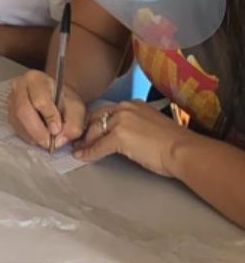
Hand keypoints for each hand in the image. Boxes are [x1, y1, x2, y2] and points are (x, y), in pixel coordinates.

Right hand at [7, 69, 85, 149]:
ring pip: (18, 121)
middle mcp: (19, 86)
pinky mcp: (9, 112)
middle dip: (37, 130)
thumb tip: (59, 141)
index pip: (39, 99)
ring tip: (45, 142)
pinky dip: (28, 136)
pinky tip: (38, 138)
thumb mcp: (76, 108)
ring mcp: (11, 99)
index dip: (48, 116)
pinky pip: (15, 127)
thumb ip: (73, 123)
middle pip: (23, 110)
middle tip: (49, 143)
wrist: (54, 97)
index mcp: (36, 79)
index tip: (57, 130)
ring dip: (32, 135)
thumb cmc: (64, 100)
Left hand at [73, 101, 191, 176]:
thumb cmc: (175, 143)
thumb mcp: (153, 125)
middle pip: (96, 118)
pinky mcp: (119, 137)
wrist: (184, 151)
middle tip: (78, 140)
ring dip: (84, 142)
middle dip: (86, 130)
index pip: (108, 111)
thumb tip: (128, 135)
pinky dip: (88, 153)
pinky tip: (82, 157)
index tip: (90, 129)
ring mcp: (121, 121)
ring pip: (95, 131)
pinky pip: (98, 146)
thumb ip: (137, 125)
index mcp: (134, 104)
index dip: (96, 121)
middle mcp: (125, 108)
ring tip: (78, 149)